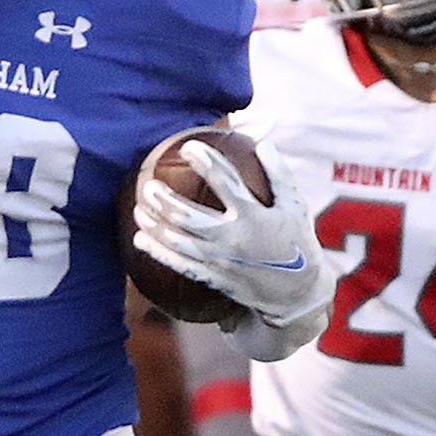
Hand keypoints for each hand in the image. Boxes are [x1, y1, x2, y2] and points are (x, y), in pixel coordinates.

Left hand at [132, 136, 326, 324]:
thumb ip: (279, 173)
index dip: (205, 161)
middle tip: (149, 185)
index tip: (189, 147)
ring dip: (154, 224)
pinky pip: (179, 264)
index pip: (225, 181)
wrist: (297, 294)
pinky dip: (157, 252)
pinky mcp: (214, 278)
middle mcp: (233, 238)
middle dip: (163, 199)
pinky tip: (139, 240)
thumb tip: (263, 141)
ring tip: (138, 209)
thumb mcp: (295, 206)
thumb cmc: (297, 243)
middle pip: (187, 216)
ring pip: (177, 241)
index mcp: (254, 216)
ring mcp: (221, 261)